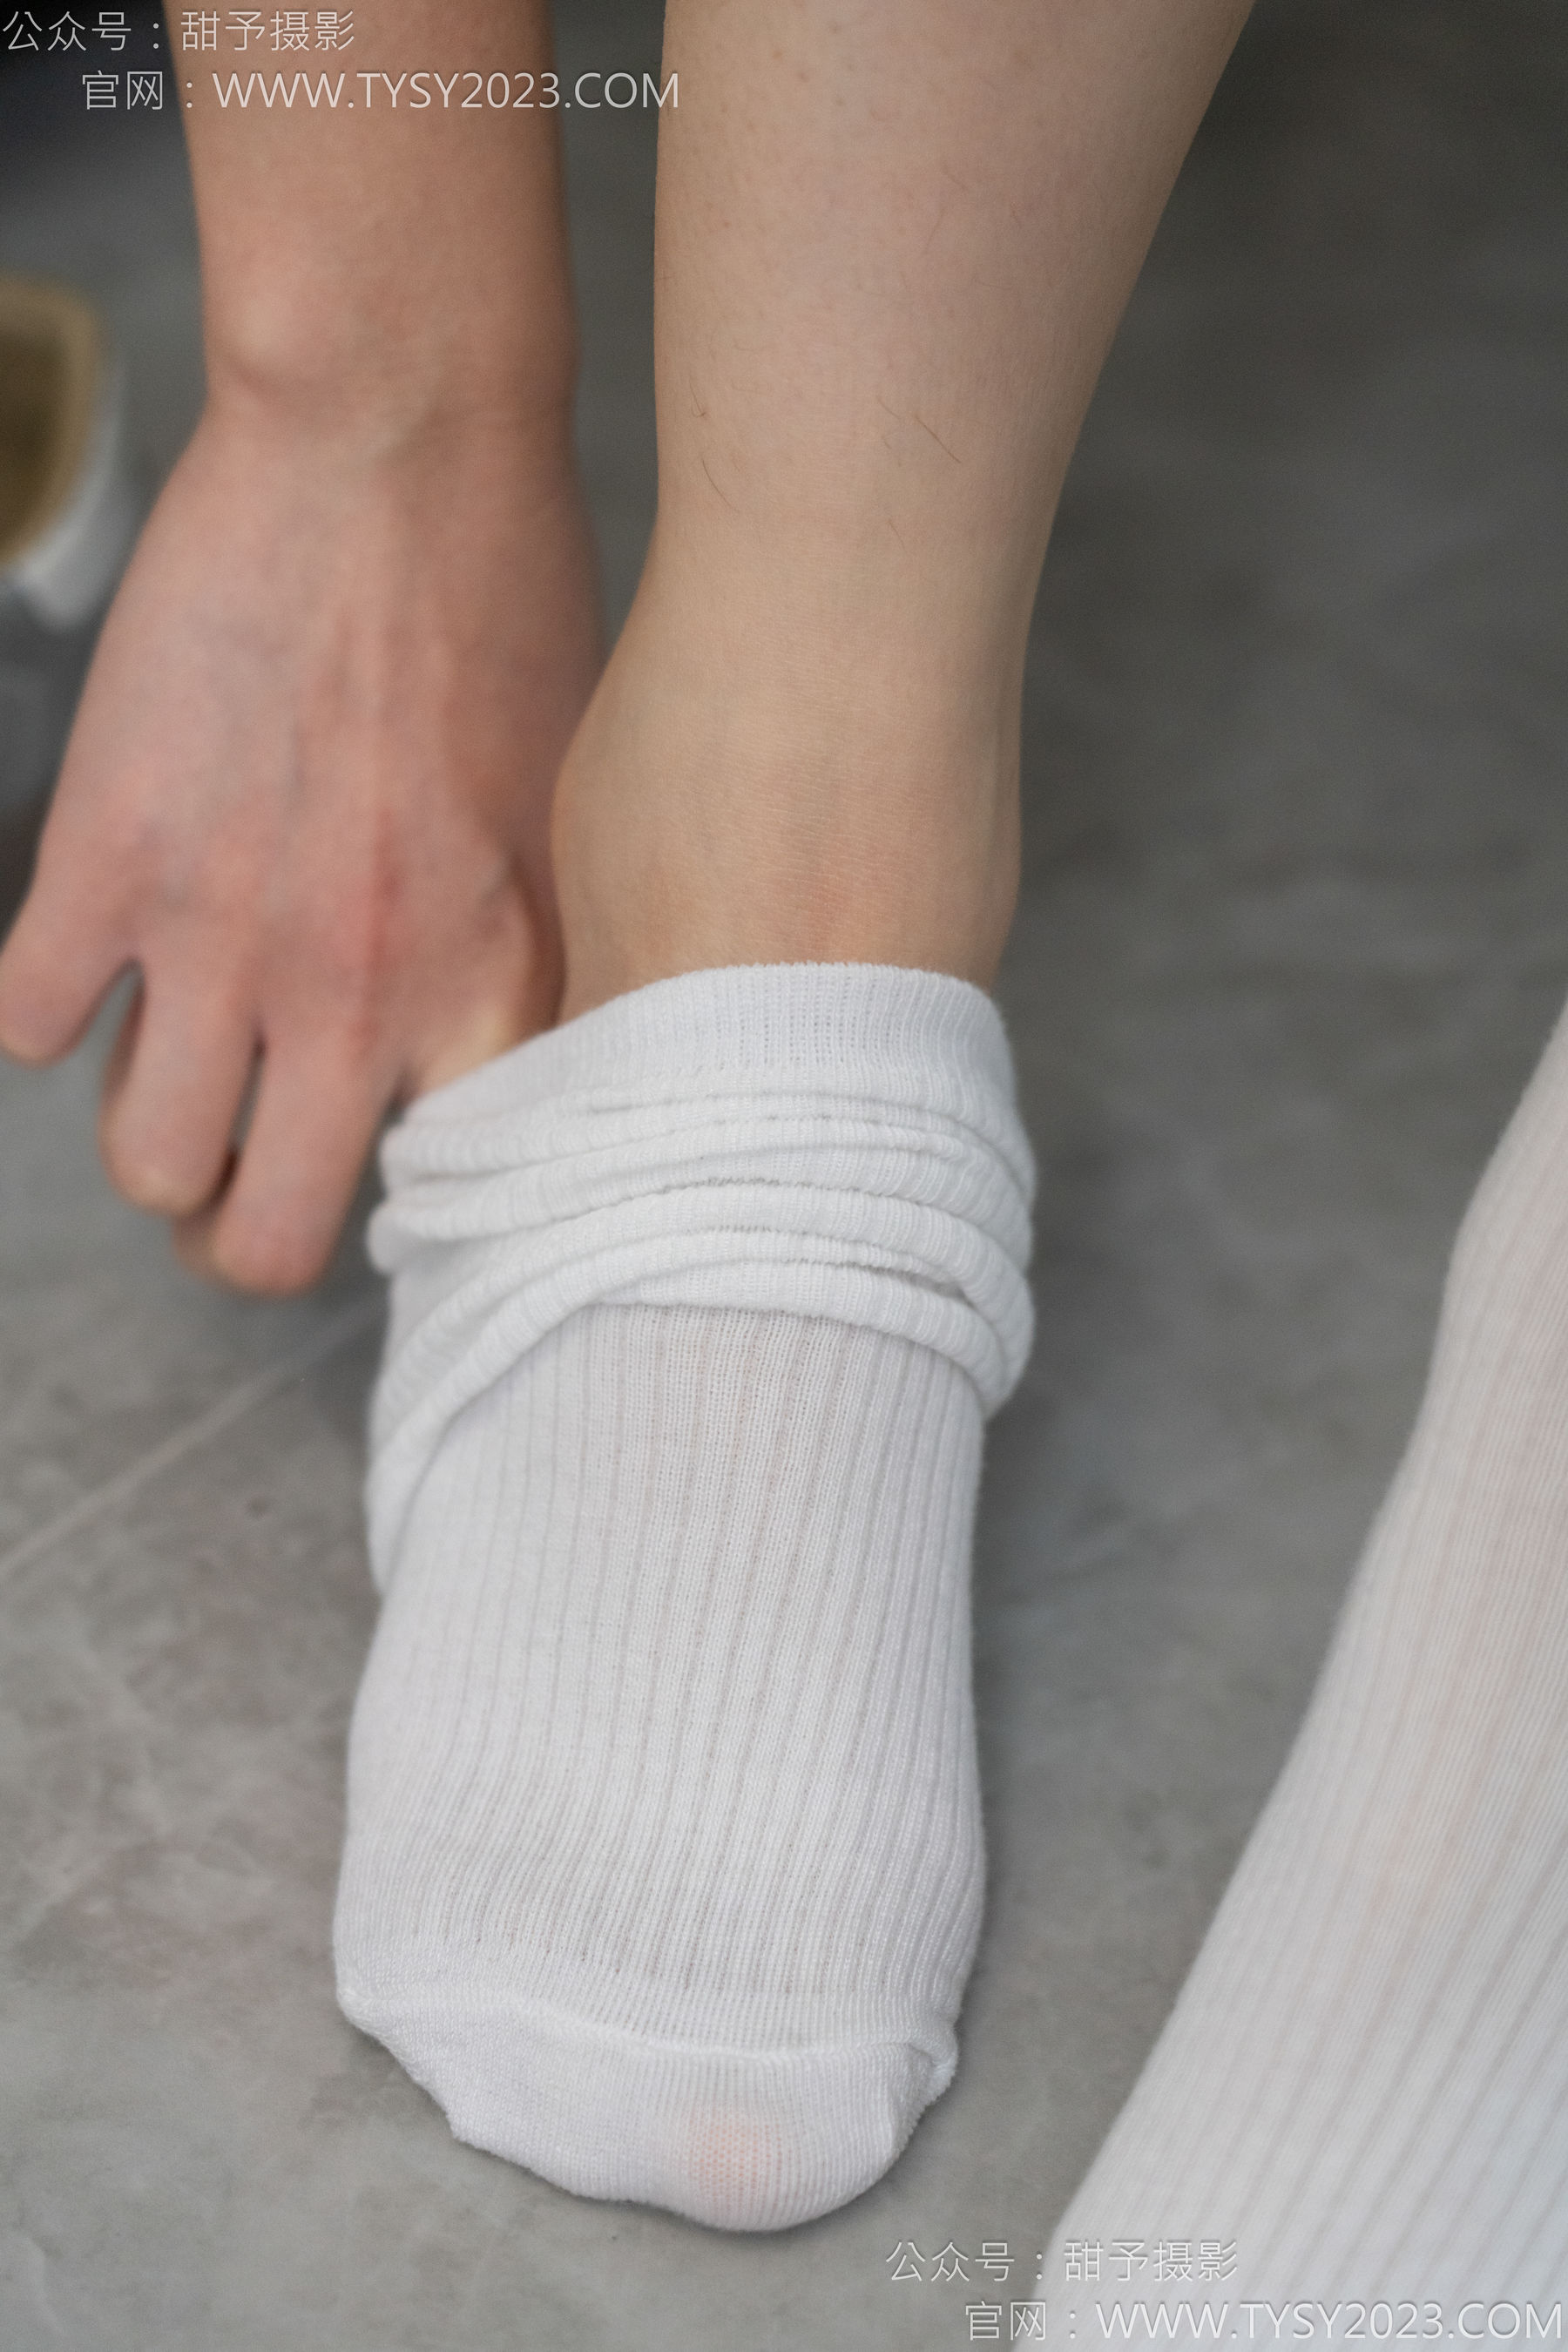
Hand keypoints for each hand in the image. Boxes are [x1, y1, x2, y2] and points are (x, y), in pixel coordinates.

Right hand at [0, 398, 600, 1292]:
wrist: (394, 453)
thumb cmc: (508, 617)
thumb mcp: (568, 827)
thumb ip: (522, 968)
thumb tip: (477, 1067)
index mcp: (488, 995)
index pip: (441, 1211)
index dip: (397, 1215)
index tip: (376, 1176)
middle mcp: (361, 1000)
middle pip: (268, 1246)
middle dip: (244, 1230)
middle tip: (244, 1171)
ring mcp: (221, 939)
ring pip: (144, 1169)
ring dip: (151, 1136)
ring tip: (173, 1061)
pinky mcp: (104, 857)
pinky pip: (24, 1024)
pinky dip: (42, 1005)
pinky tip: (89, 948)